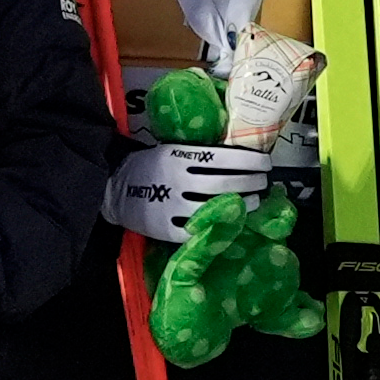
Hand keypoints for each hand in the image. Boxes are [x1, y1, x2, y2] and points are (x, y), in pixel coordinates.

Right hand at [105, 137, 281, 240]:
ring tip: (255, 201)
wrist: (115, 189)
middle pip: (225, 182)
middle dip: (252, 182)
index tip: (265, 162)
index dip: (249, 161)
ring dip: (242, 204)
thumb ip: (198, 155)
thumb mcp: (171, 150)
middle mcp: (178, 180)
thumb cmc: (150, 167)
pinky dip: (218, 224)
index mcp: (179, 157)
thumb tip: (236, 156)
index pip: (223, 158)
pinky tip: (231, 221)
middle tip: (264, 182)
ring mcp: (172, 206)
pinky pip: (199, 229)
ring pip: (216, 206)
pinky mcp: (167, 228)